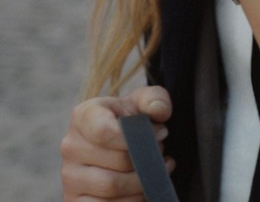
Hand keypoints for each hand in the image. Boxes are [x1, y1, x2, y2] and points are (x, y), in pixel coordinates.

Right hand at [60, 86, 172, 200]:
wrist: (121, 141)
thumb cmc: (133, 118)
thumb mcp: (145, 101)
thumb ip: (155, 98)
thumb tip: (158, 110)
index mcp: (84, 116)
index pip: (105, 132)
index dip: (137, 136)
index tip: (160, 133)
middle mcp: (71, 146)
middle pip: (117, 162)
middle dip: (147, 158)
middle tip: (160, 151)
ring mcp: (70, 177)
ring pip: (113, 187)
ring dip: (144, 180)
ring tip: (156, 168)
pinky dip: (134, 200)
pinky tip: (146, 189)